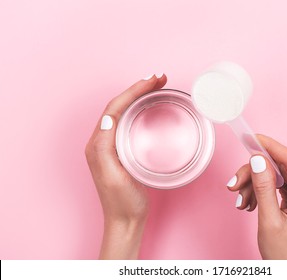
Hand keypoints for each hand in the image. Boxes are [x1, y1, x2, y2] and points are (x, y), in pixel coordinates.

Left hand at [85, 74, 166, 258]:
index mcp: (98, 144)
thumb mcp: (114, 177)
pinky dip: (140, 110)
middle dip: (138, 89)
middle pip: (119, 106)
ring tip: (156, 87)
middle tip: (158, 79)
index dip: (133, 91)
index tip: (152, 80)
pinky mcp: (121, 151)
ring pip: (123, 112)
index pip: (114, 108)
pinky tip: (150, 108)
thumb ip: (106, 149)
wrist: (126, 220)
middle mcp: (101, 141)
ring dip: (139, 97)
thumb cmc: (123, 202)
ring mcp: (111, 146)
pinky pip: (128, 122)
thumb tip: (108, 120)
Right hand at [227, 134, 286, 258]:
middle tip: (234, 184)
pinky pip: (275, 185)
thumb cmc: (284, 255)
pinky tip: (248, 203)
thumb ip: (263, 187)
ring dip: (253, 184)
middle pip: (280, 167)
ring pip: (275, 175)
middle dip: (253, 172)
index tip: (251, 137)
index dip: (270, 145)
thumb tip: (257, 159)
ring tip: (240, 201)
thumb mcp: (269, 220)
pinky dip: (259, 190)